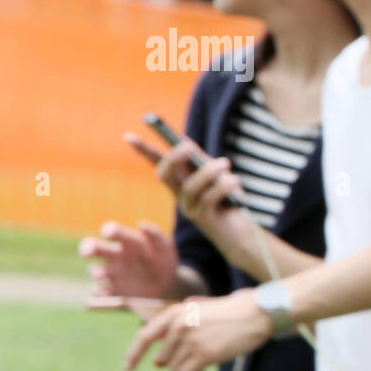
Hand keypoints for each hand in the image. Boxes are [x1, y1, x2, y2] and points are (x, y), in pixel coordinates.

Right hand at [79, 220, 178, 298]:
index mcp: (126, 242)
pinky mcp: (113, 290)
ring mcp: (111, 273)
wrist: (166, 286)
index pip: (113, 231)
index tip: (109, 233)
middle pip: (94, 248)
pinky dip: (99, 293)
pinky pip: (101, 292)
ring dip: (96, 272)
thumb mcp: (165, 247)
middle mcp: (114, 256)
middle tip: (87, 252)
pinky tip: (104, 293)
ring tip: (102, 275)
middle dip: (88, 249)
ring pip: (95, 271)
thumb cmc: (163, 261)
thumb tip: (141, 224)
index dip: (109, 231)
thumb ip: (155, 235)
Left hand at [123, 287, 271, 370]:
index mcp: (176, 313)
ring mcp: (191, 340)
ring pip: (176, 370)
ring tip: (202, 369)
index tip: (127, 370)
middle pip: (163, 359)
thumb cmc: (232, 314)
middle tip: (194, 364)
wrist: (257, 313)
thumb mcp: (199, 313)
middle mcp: (179, 326)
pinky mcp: (204, 353)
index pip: (145, 337)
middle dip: (176, 364)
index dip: (133, 355)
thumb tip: (158, 363)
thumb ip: (178, 331)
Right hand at [126, 134, 254, 251]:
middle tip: (189, 146)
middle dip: (174, 158)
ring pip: (190, 186)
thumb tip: (187, 144)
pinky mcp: (203, 219)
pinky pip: (208, 198)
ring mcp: (189, 208)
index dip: (144, 151)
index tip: (129, 136)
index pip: (158, 164)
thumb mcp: (218, 176)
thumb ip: (203, 162)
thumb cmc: (229, 201)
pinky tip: (234, 180)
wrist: (241, 233)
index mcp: (181, 182)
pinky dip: (222, 186)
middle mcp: (180, 195)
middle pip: (164, 175)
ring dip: (208, 172)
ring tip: (226, 163)